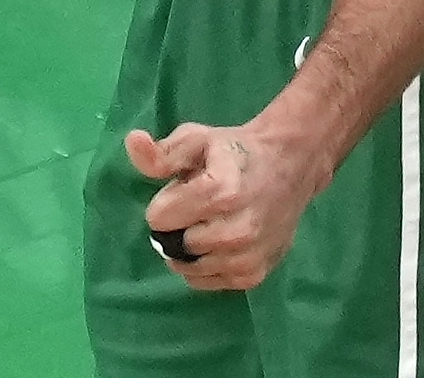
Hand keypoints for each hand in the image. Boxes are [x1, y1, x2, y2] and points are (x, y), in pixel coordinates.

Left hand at [125, 120, 331, 290]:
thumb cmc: (237, 151)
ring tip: (213, 222)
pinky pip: (205, 282)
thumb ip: (162, 152)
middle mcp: (236, 230)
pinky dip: (205, 265)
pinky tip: (221, 241)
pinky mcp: (253, 275)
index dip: (167, 200)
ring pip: (187, 267)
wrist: (290, 164)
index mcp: (221, 191)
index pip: (159, 218)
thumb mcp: (197, 140)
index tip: (188, 188)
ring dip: (191, 248)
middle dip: (179, 225)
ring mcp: (247, 257)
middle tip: (202, 205)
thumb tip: (133, 142)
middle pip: (174, 244)